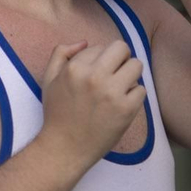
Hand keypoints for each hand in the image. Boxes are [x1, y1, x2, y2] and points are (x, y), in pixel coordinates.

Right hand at [36, 40, 146, 171]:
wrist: (65, 148)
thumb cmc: (57, 114)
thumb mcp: (49, 80)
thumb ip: (61, 54)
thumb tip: (85, 42)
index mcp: (75, 68)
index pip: (100, 46)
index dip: (100, 59)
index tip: (97, 74)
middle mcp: (94, 77)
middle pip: (122, 48)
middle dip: (120, 59)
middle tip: (115, 74)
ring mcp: (112, 93)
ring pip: (136, 66)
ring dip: (130, 75)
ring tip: (120, 88)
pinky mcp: (126, 109)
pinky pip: (141, 90)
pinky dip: (134, 97)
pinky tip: (122, 105)